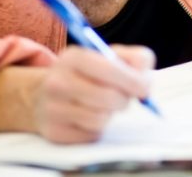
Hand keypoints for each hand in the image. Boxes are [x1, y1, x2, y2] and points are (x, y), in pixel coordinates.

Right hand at [33, 45, 154, 143]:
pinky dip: (96, 129)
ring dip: (109, 114)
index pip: (109, 68)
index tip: (144, 89)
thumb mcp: (110, 56)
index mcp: (73, 57)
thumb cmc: (90, 74)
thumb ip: (136, 59)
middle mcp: (57, 81)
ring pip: (100, 119)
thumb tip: (145, 84)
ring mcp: (52, 108)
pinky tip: (87, 118)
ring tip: (103, 106)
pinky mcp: (54, 132)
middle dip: (124, 100)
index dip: (132, 80)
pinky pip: (90, 135)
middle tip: (124, 98)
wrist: (47, 95)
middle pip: (108, 97)